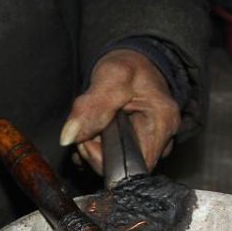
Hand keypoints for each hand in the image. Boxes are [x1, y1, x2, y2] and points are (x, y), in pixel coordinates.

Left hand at [59, 48, 180, 173]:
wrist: (133, 62)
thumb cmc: (129, 66)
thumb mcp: (111, 77)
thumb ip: (90, 107)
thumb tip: (69, 137)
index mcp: (162, 124)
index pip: (132, 166)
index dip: (104, 158)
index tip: (88, 138)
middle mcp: (161, 140)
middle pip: (123, 167)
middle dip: (96, 152)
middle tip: (87, 128)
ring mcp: (149, 145)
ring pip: (115, 165)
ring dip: (94, 151)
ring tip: (92, 126)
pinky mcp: (136, 147)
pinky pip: (113, 160)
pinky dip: (96, 151)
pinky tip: (93, 133)